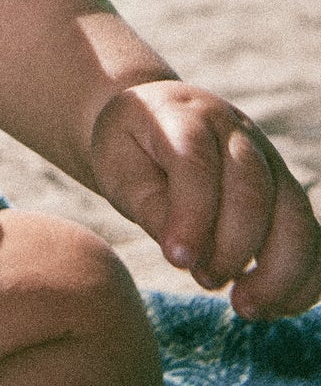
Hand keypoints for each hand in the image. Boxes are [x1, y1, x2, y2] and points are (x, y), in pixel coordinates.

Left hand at [91, 79, 320, 317]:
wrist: (154, 121)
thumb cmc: (132, 148)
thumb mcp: (118, 166)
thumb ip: (147, 205)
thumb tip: (185, 254)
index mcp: (184, 115)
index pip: (196, 160)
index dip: (191, 214)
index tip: (177, 259)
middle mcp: (235, 132)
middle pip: (253, 189)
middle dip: (232, 247)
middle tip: (204, 279)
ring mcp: (269, 160)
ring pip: (294, 216)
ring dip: (277, 271)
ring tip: (244, 305)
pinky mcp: (286, 192)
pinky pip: (312, 239)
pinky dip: (304, 279)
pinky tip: (274, 306)